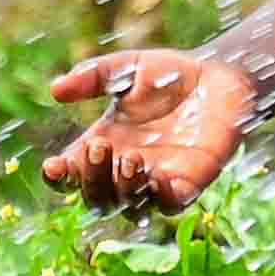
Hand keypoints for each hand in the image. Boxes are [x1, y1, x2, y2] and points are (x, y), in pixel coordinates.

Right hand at [40, 45, 258, 208]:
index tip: (54, 166)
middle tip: (99, 147)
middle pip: (97, 198)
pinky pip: (170, 204)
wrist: (220, 76)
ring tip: (131, 159)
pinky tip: (158, 176)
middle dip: (92, 179)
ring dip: (124, 189)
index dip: (59, 177)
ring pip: (130, 208)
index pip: (72, 174)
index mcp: (104, 146)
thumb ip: (94, 76)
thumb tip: (56, 89)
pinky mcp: (188, 185)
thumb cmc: (170, 75)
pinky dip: (161, 196)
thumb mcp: (127, 68)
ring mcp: (156, 181)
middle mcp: (125, 170)